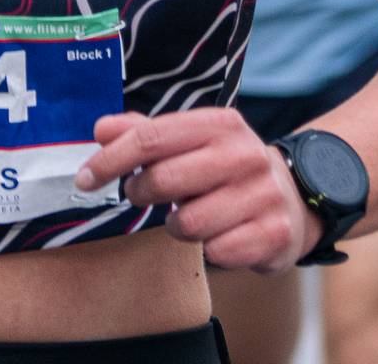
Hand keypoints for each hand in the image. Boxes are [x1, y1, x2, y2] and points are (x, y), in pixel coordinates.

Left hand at [76, 109, 317, 272]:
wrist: (293, 197)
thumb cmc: (224, 167)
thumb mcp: (190, 140)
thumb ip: (144, 133)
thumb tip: (101, 128)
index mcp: (219, 124)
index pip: (151, 137)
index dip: (110, 159)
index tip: (84, 179)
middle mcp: (245, 154)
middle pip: (165, 180)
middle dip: (140, 193)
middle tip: (139, 195)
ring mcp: (264, 195)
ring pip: (189, 224)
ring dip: (177, 226)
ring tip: (186, 217)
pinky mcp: (275, 234)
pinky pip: (217, 253)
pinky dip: (208, 250)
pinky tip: (217, 236)